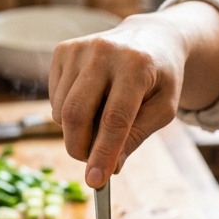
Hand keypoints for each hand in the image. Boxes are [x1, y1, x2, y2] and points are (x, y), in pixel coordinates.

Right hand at [50, 13, 187, 187]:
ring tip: (101, 123)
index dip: (103, 153)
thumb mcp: (163, 109)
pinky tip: (91, 102)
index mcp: (136, 65)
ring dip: (76, 132)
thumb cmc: (160, 78)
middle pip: (76, 114)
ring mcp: (79, 48)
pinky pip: (55, 99)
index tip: (95, 181)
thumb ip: (137, 136)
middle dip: (80, 148)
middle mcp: (103, 51)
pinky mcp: (63, 51)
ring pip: (61, 111)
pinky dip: (68, 114)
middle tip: (92, 163)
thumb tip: (109, 167)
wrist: (151, 38)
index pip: (114, 118)